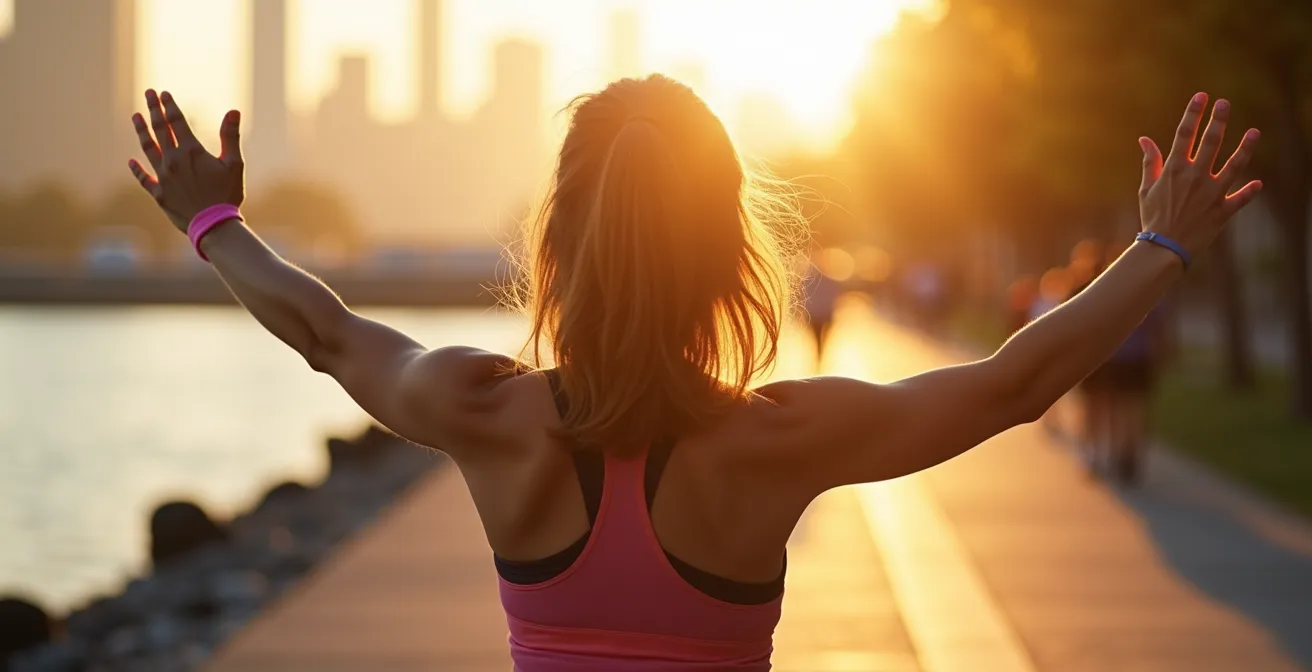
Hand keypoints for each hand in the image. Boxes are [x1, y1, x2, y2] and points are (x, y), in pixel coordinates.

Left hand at [128, 90, 244, 233]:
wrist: (213, 225)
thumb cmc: (227, 195)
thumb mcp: (234, 164)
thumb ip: (230, 136)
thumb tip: (234, 111)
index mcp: (191, 151)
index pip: (177, 122)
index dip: (170, 106)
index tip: (164, 94)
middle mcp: (173, 160)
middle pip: (160, 129)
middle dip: (153, 110)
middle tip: (148, 93)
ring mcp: (163, 177)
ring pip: (148, 148)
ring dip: (141, 131)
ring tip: (135, 116)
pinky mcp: (158, 193)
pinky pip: (143, 179)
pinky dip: (137, 169)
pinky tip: (131, 161)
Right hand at [1138, 93, 1261, 260]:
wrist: (1164, 248)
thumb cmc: (1152, 217)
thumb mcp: (1146, 189)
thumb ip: (1150, 162)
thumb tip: (1144, 139)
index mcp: (1174, 170)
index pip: (1184, 134)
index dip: (1193, 113)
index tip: (1202, 96)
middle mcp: (1195, 177)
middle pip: (1211, 142)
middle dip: (1218, 120)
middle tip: (1225, 103)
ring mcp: (1212, 193)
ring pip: (1234, 165)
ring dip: (1245, 147)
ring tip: (1254, 132)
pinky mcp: (1223, 211)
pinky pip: (1241, 199)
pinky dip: (1250, 191)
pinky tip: (1258, 183)